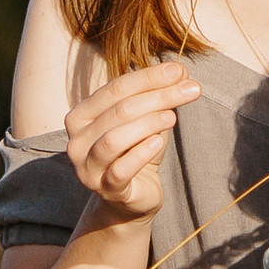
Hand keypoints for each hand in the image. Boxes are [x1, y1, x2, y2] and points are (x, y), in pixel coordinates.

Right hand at [68, 61, 201, 220]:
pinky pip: (120, 169)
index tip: (180, 71)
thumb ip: (158, 97)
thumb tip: (181, 71)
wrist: (133, 197)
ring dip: (148, 123)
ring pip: (114, 139)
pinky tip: (158, 142)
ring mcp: (87, 167)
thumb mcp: (147, 120)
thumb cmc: (136, 151)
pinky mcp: (105, 189)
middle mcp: (77, 140)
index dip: (149, 78)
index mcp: (81, 115)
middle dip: (158, 96)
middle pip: (119, 111)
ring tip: (173, 116)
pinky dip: (140, 153)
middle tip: (191, 90)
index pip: (116, 88)